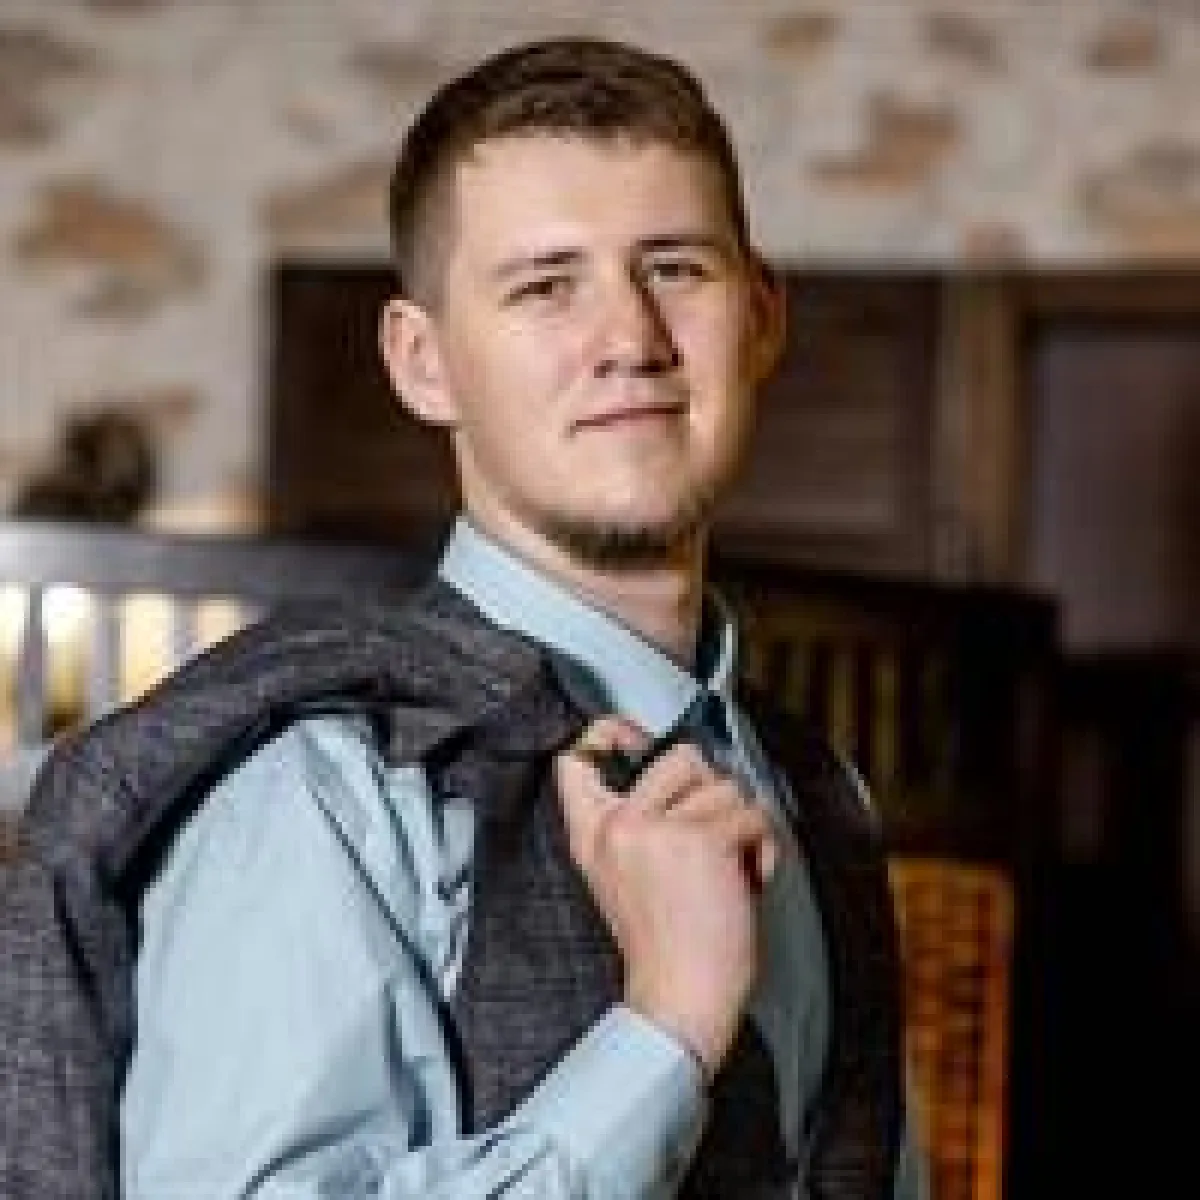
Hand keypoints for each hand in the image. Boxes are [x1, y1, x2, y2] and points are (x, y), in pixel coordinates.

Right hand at [555, 717, 778, 1081]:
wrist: (679, 1002)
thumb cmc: (665, 948)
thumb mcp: (623, 878)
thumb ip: (635, 825)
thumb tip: (683, 772)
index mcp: (592, 836)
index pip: (578, 758)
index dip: (610, 733)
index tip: (632, 736)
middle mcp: (618, 826)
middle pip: (677, 754)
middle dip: (710, 790)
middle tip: (710, 836)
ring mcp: (656, 830)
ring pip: (724, 785)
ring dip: (741, 827)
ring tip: (728, 871)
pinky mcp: (699, 841)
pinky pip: (752, 815)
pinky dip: (762, 849)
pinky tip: (744, 883)